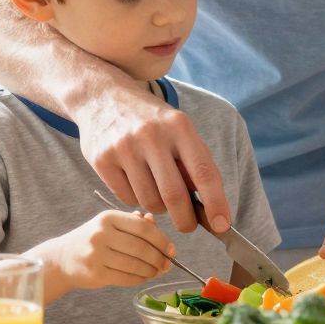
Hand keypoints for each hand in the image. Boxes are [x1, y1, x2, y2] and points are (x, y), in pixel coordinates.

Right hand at [37, 210, 176, 296]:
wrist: (62, 258)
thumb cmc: (93, 239)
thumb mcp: (110, 225)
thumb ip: (134, 224)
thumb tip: (155, 224)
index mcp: (108, 217)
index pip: (143, 228)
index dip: (162, 240)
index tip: (172, 250)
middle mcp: (101, 234)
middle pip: (141, 248)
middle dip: (159, 258)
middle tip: (167, 265)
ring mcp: (96, 254)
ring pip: (135, 265)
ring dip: (151, 271)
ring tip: (156, 272)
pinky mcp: (95, 273)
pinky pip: (125, 278)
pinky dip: (139, 279)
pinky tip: (143, 277)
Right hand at [74, 77, 230, 235]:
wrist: (103, 97)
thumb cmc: (150, 120)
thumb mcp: (179, 130)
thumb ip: (195, 163)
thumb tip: (211, 209)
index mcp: (179, 127)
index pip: (203, 173)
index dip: (216, 203)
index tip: (222, 226)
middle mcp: (152, 135)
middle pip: (174, 195)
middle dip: (186, 220)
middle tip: (188, 226)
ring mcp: (124, 147)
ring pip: (150, 201)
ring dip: (160, 207)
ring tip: (158, 191)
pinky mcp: (102, 160)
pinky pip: (127, 198)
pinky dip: (136, 199)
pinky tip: (136, 181)